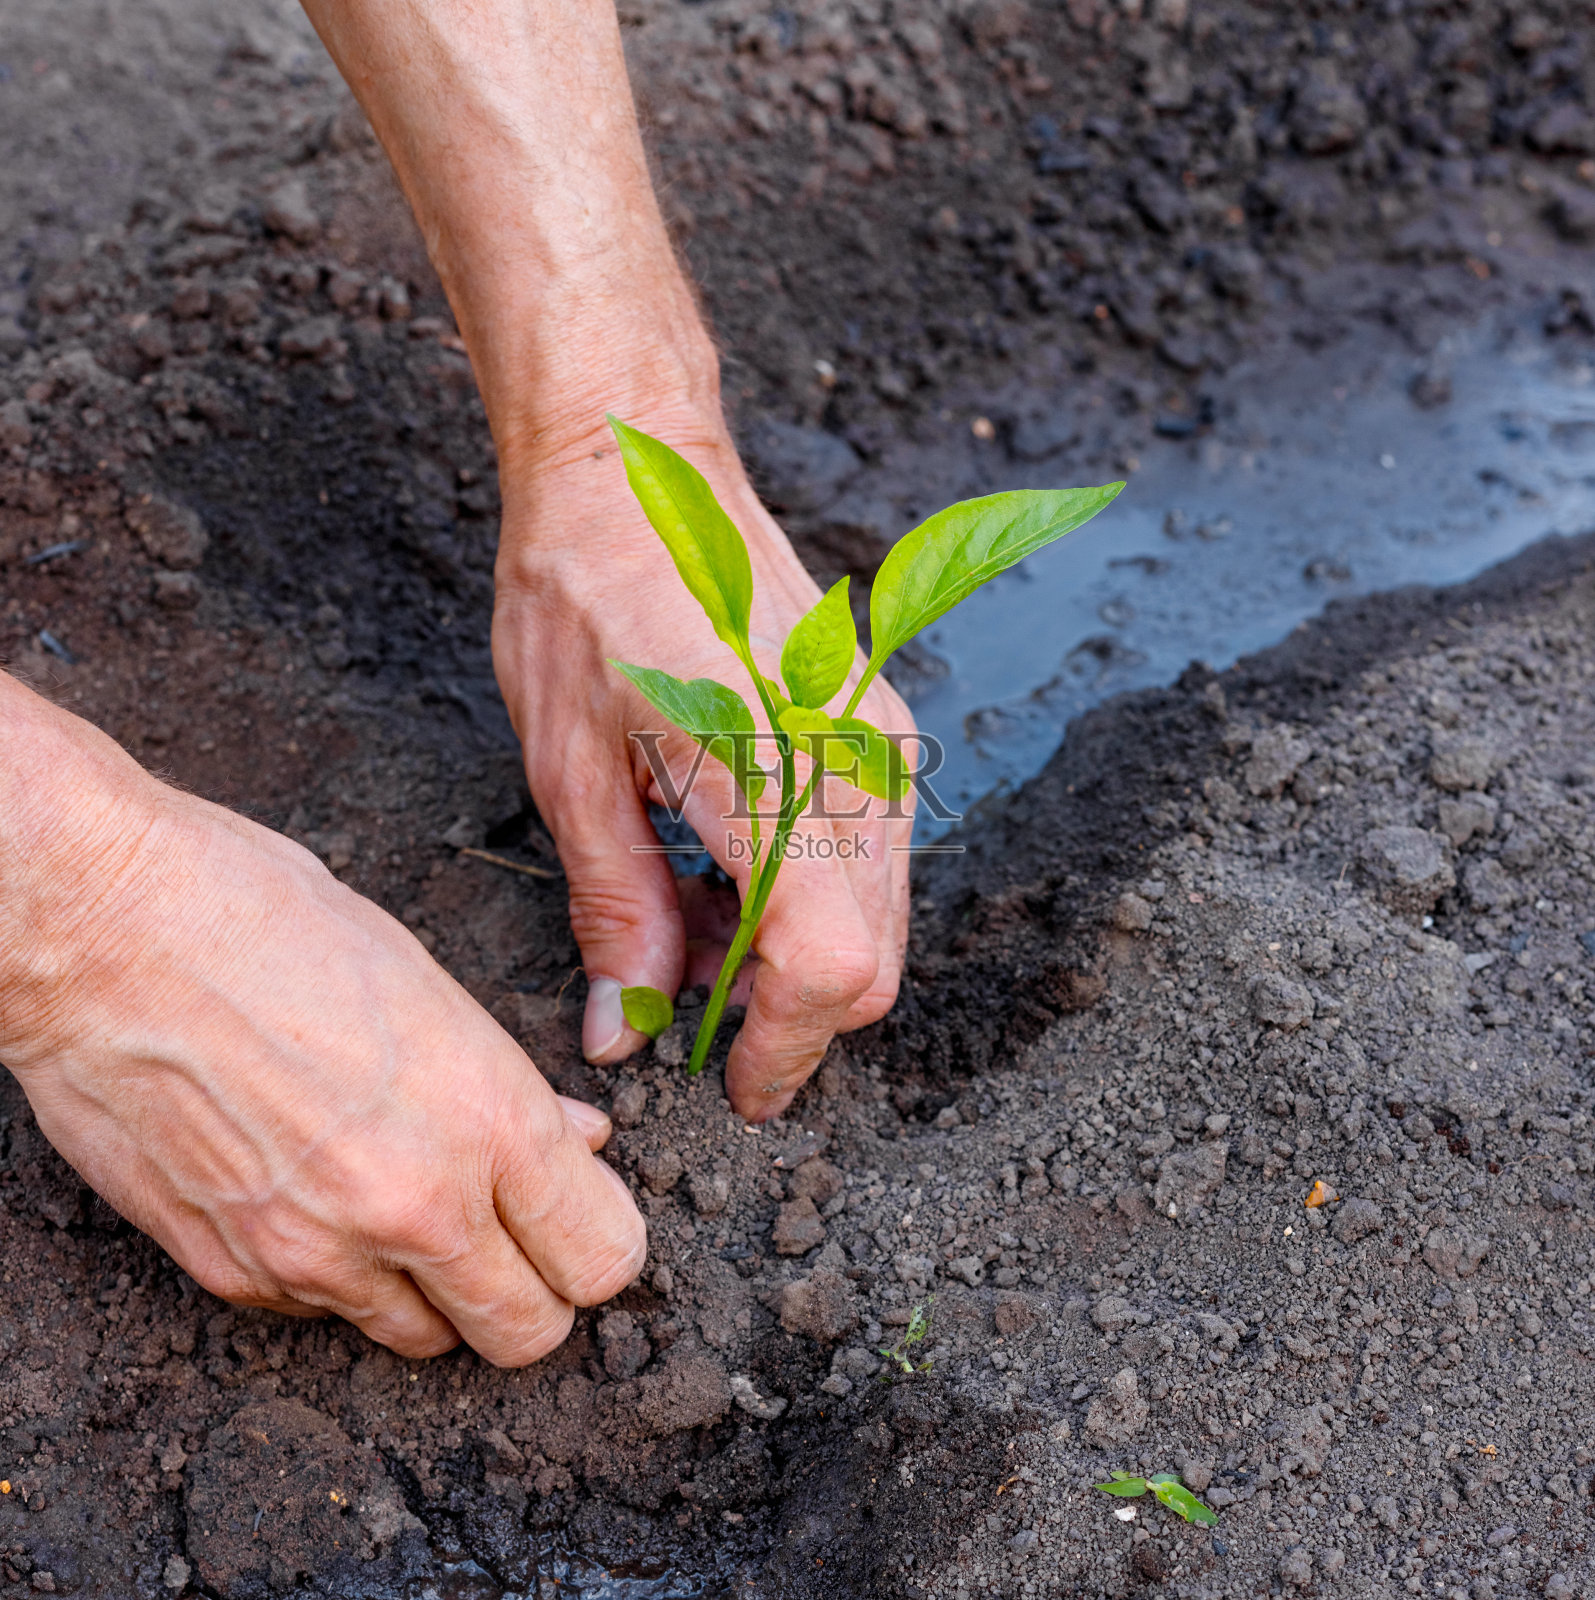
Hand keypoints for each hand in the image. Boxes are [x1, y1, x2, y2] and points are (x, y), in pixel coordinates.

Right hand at [0, 688, 645, 1364]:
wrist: (104, 934)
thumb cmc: (269, 923)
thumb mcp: (428, 984)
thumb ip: (511, 1090)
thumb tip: (575, 1141)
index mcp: (486, 1120)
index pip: (602, 1258)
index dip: (602, 1242)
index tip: (585, 1217)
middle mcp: (415, 1208)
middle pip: (527, 1333)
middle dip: (536, 1294)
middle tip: (517, 1236)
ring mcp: (318, 1253)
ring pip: (426, 1340)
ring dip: (439, 1295)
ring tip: (413, 1210)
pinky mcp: (232, 1273)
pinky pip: (324, 1314)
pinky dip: (341, 1280)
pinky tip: (322, 1199)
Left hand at [492, 416, 914, 1120]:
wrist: (638, 468)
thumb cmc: (583, 592)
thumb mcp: (569, 767)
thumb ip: (615, 911)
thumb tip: (628, 1026)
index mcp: (772, 769)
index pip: (826, 965)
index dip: (782, 1049)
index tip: (729, 1087)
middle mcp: (857, 759)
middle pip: (871, 960)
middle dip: (789, 1016)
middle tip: (690, 1015)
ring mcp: (880, 739)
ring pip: (878, 916)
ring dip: (797, 959)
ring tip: (689, 937)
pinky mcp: (878, 724)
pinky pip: (873, 856)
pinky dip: (812, 901)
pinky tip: (726, 877)